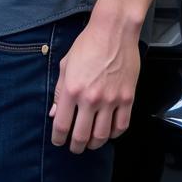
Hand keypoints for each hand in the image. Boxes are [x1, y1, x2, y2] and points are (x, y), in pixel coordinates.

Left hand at [49, 19, 139, 152]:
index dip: (58, 137)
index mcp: (72, 89)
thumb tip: (54, 113)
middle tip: (74, 148)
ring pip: (103, 135)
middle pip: (82, 135)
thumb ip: (60, 91)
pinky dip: (114, 134)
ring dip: (94, 143)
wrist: (113, 33)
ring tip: (90, 143)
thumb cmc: (86, 45)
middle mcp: (91, 99)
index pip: (62, 123)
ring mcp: (111, 101)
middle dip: (75, 146)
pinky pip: (122, 126)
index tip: (57, 141)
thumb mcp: (66, 65)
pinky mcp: (127, 99)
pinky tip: (108, 133)